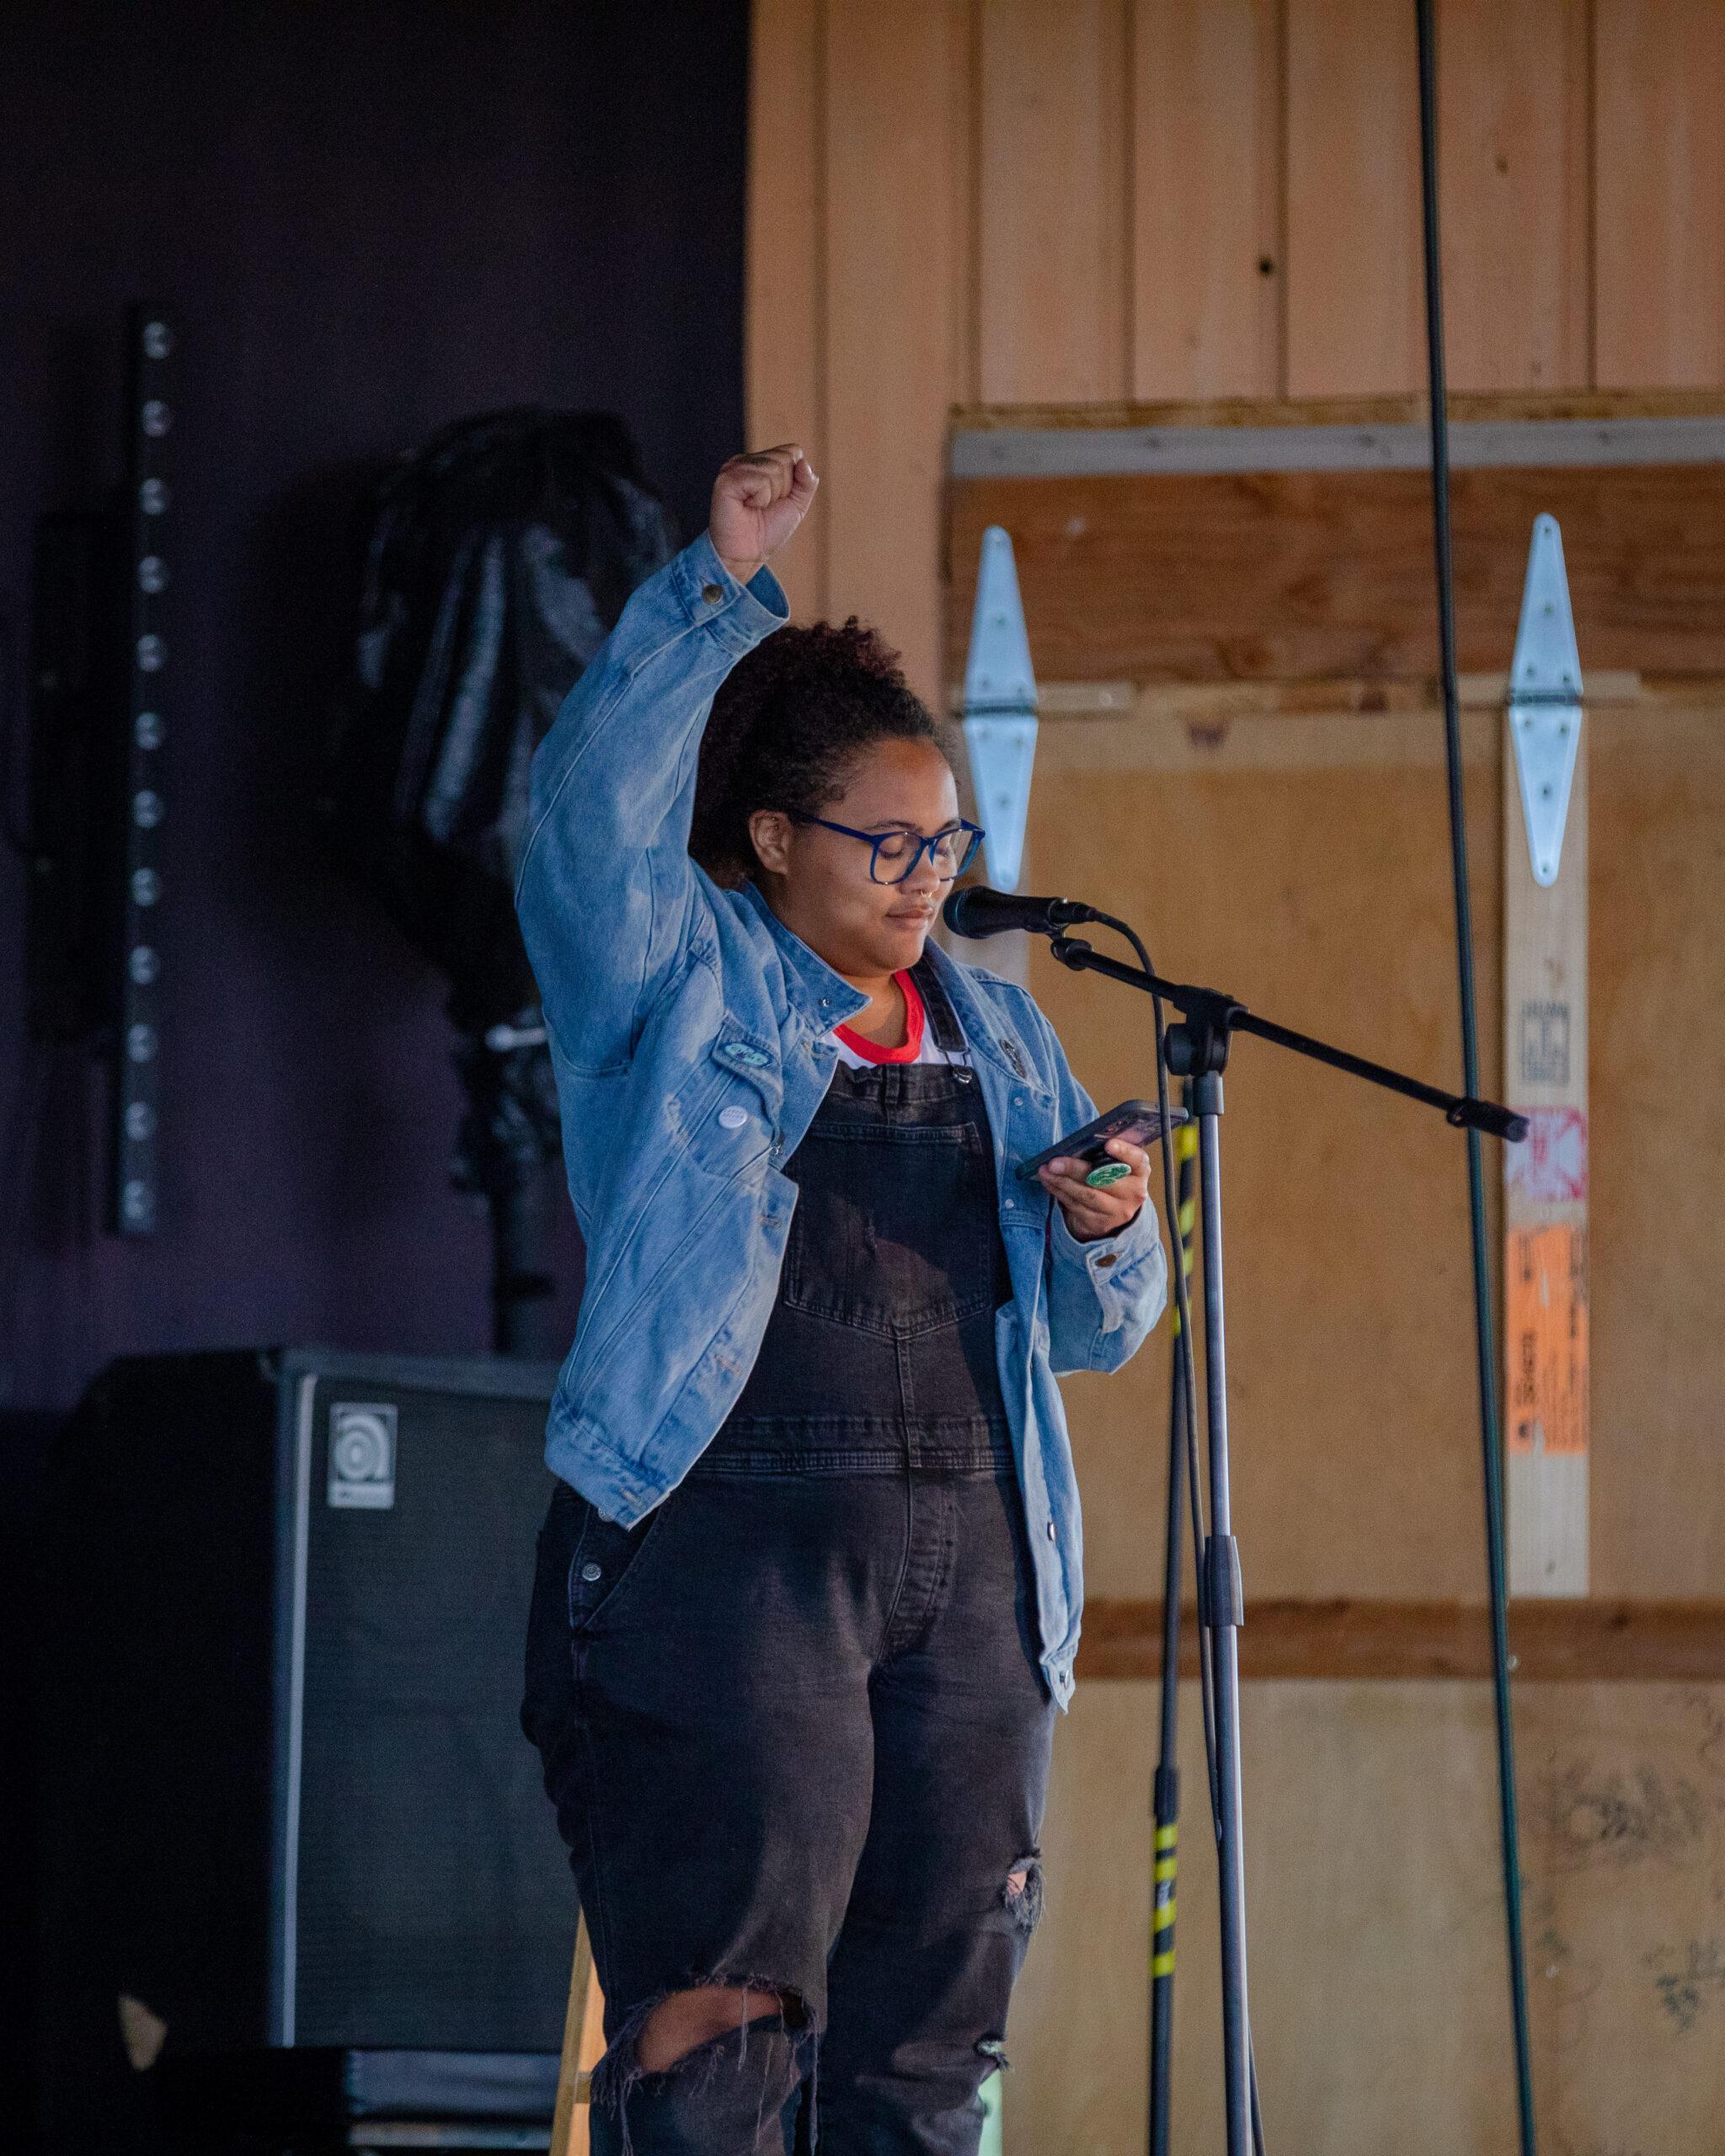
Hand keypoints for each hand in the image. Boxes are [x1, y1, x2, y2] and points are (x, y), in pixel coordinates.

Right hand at [709, 444, 817, 585]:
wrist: (747, 555)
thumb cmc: (768, 531)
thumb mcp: (797, 505)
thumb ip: (806, 483)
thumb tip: (803, 462)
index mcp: (760, 462)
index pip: (792, 452)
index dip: (793, 480)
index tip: (777, 500)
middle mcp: (746, 461)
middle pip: (785, 459)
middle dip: (783, 489)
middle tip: (764, 506)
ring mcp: (734, 467)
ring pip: (774, 469)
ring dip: (771, 496)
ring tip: (755, 507)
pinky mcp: (727, 479)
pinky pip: (761, 480)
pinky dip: (761, 499)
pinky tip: (747, 506)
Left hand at [1037, 1139, 1151, 1243]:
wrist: (1113, 1211)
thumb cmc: (1112, 1177)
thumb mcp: (1117, 1164)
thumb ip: (1106, 1155)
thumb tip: (1077, 1144)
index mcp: (1140, 1172)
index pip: (1137, 1161)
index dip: (1124, 1152)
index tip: (1108, 1144)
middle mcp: (1133, 1193)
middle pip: (1104, 1179)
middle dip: (1075, 1169)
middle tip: (1054, 1162)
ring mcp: (1117, 1211)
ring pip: (1086, 1195)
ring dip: (1062, 1182)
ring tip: (1046, 1170)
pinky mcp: (1099, 1222)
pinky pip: (1075, 1206)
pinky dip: (1059, 1192)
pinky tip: (1049, 1181)